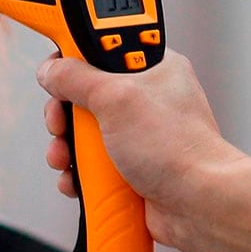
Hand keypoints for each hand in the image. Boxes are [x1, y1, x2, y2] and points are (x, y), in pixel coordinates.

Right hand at [36, 49, 241, 245]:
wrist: (199, 205)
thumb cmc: (178, 148)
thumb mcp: (117, 98)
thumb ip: (77, 78)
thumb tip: (51, 71)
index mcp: (150, 67)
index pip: (101, 46)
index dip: (75, 57)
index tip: (57, 70)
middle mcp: (142, 98)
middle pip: (82, 93)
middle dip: (63, 113)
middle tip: (61, 124)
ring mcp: (135, 134)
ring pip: (82, 131)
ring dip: (65, 147)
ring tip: (66, 158)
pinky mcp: (128, 166)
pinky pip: (90, 162)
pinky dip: (78, 172)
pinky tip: (77, 179)